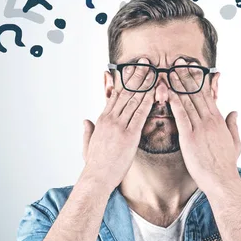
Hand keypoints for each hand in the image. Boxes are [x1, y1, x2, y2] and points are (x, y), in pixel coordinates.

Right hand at [81, 58, 154, 189]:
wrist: (96, 177)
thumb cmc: (94, 163)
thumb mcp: (88, 142)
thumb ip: (88, 130)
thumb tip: (85, 121)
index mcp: (102, 119)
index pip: (115, 94)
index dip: (125, 80)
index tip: (132, 69)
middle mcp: (110, 119)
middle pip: (126, 92)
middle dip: (137, 76)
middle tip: (145, 63)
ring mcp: (119, 126)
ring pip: (134, 99)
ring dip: (145, 84)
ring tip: (153, 71)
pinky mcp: (129, 135)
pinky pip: (140, 114)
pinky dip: (148, 102)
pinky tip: (154, 92)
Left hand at [168, 58, 240, 192]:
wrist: (222, 179)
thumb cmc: (226, 164)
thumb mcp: (235, 141)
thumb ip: (233, 125)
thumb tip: (234, 112)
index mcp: (219, 120)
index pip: (207, 95)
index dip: (199, 80)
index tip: (192, 69)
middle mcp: (209, 120)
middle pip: (196, 93)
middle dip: (186, 77)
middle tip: (178, 63)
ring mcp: (199, 127)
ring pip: (188, 101)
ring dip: (178, 85)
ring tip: (170, 72)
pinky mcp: (189, 137)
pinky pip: (181, 116)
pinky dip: (174, 103)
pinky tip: (168, 93)